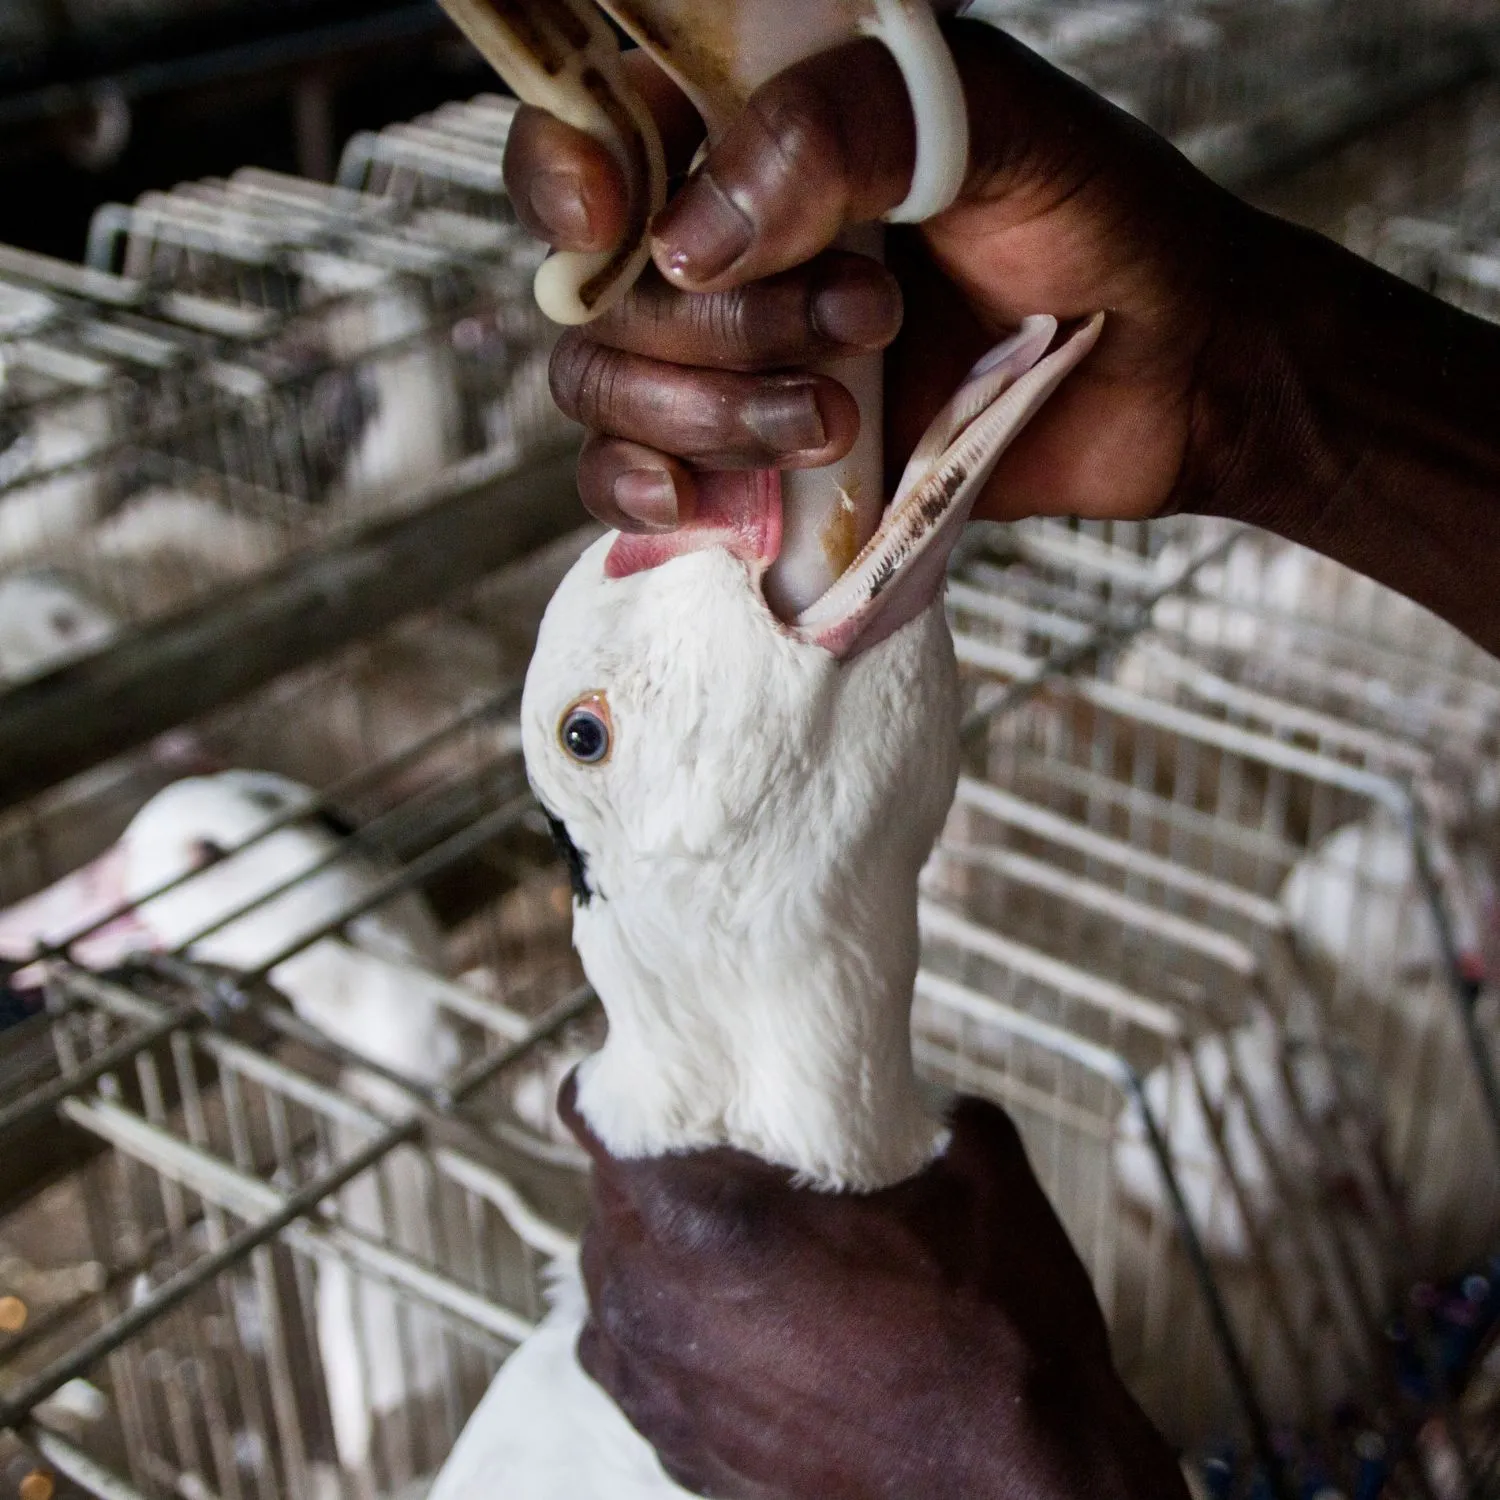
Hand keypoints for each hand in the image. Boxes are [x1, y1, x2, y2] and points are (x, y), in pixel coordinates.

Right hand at [502, 17, 1263, 534]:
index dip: (568, 172)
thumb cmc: (1101, 226)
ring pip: (609, 387)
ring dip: (710, 413)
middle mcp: (731, 243)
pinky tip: (720, 508)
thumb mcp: (993, 128)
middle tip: (865, 322)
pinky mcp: (756, 462)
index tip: (613, 216)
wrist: (1176, 375)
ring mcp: (736, 359)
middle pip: (602, 286)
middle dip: (718, 324)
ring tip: (842, 417)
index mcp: (767, 129)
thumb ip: (840, 133)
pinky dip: (652, 496)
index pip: (599, 125)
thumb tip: (686, 240)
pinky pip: (636, 483)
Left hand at [561, 1078, 1188, 1499]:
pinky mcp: (688, 1460)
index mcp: (707, 1220)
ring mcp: (667, 1396)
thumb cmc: (996, 1331)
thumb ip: (911, 1099)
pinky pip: (636, 1372)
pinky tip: (729, 1321)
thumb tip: (888, 1083)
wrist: (1022, 1488)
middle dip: (644, 1172)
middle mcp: (662, 1307)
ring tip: (716, 1238)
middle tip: (704, 1151)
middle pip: (603, 1206)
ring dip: (646, 1256)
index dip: (615, 1087)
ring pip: (609, 1294)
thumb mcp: (976, 1161)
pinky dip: (665, 1336)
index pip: (591, 1121)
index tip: (647, 1076)